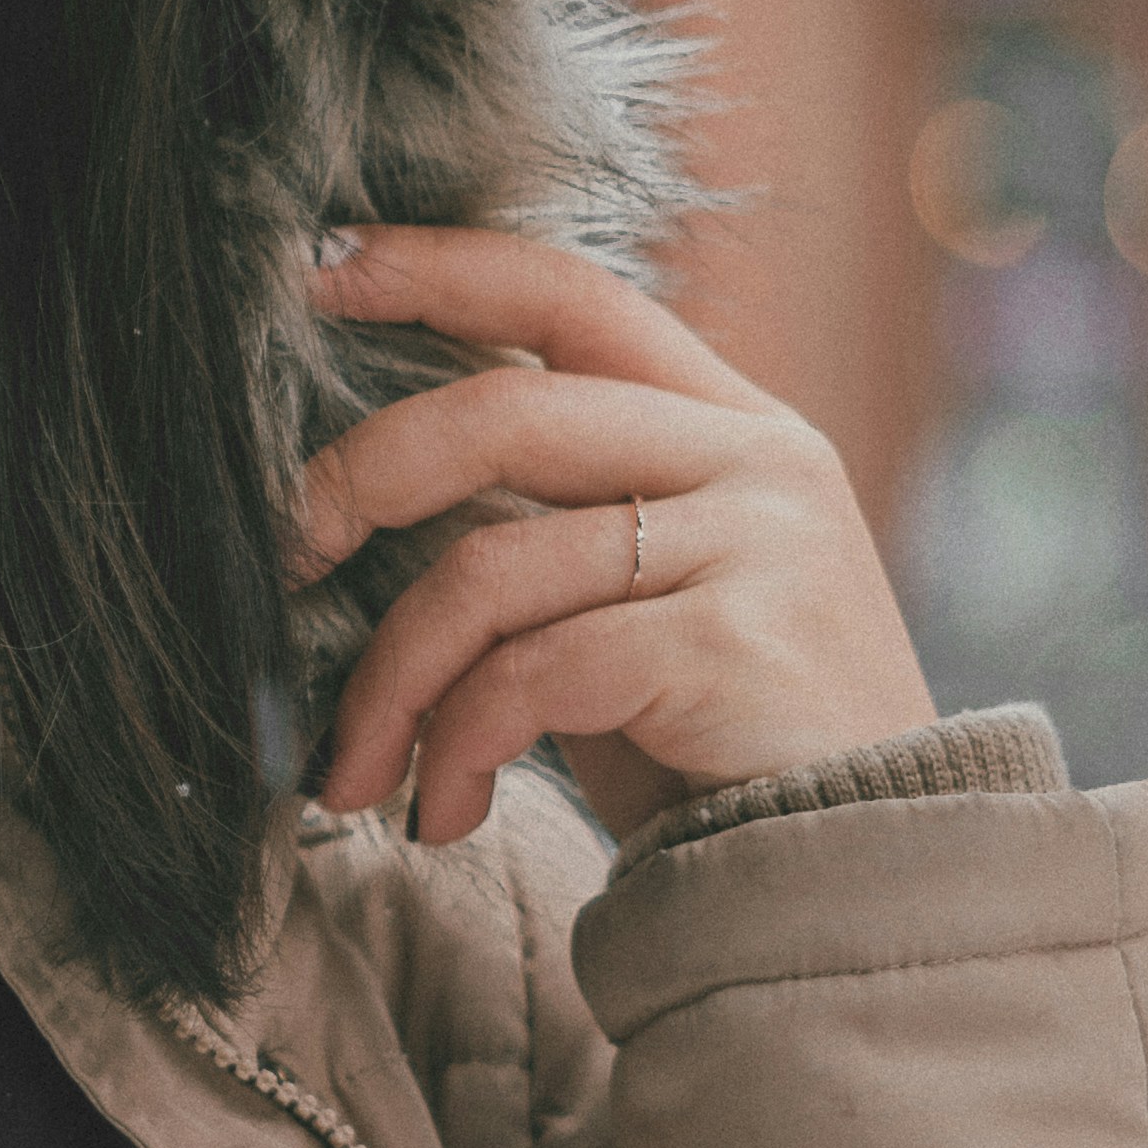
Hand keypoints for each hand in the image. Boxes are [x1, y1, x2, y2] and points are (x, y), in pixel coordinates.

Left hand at [294, 227, 931, 848]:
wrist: (866, 879)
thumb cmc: (724, 746)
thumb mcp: (644, 602)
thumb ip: (553, 522)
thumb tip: (363, 493)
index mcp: (732, 425)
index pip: (570, 294)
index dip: (438, 267)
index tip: (318, 269)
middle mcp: (756, 461)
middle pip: (501, 413)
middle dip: (359, 482)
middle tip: (281, 559)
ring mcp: (757, 547)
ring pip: (492, 568)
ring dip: (393, 684)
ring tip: (359, 771)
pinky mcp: (734, 647)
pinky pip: (532, 673)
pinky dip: (457, 746)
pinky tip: (444, 810)